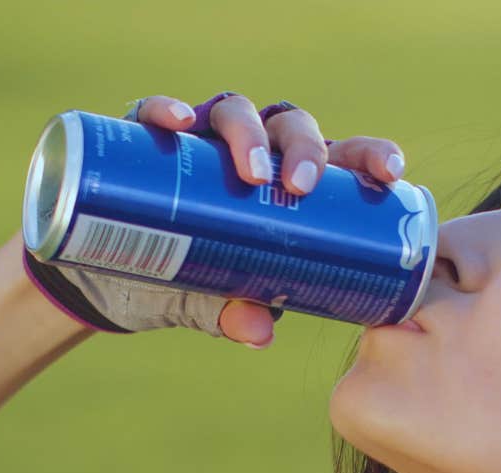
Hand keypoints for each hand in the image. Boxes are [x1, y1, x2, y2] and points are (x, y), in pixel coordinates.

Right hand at [128, 93, 408, 344]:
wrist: (111, 283)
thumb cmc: (185, 283)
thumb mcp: (214, 302)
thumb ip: (237, 311)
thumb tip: (259, 334)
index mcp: (288, 183)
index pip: (340, 156)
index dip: (369, 155)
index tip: (390, 172)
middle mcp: (251, 151)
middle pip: (290, 126)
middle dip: (303, 149)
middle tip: (299, 187)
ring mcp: (200, 140)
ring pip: (234, 110)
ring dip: (246, 133)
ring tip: (247, 172)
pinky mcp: (147, 140)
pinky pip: (155, 112)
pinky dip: (165, 110)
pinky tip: (176, 123)